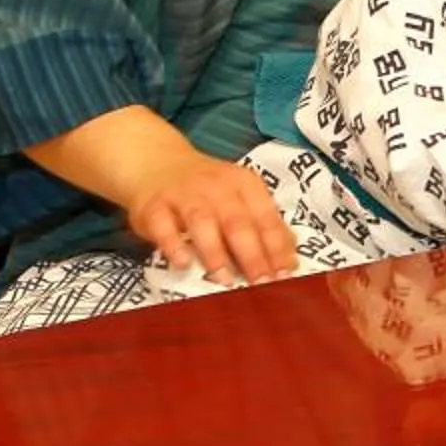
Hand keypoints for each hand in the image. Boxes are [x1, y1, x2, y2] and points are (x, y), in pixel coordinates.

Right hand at [125, 150, 297, 283]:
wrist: (156, 163)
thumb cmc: (207, 190)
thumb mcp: (241, 197)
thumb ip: (264, 225)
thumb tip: (291, 258)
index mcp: (245, 185)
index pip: (266, 218)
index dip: (277, 247)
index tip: (285, 274)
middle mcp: (217, 187)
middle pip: (237, 221)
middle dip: (252, 254)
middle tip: (260, 283)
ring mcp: (183, 195)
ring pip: (202, 221)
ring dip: (215, 252)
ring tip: (225, 279)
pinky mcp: (154, 206)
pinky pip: (163, 225)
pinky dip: (173, 244)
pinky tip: (183, 263)